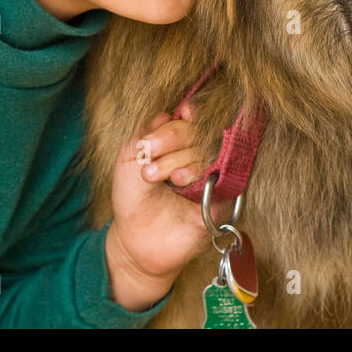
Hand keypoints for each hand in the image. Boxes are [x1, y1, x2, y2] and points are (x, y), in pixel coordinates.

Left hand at [103, 98, 236, 310]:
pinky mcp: (220, 199)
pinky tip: (180, 182)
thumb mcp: (129, 157)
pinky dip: (201, 174)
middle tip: (149, 152)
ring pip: (209, 153)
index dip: (192, 111)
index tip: (183, 113)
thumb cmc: (132, 196)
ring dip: (180, 159)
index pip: (192, 118)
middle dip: (173, 137)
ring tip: (153, 176)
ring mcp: (210, 175)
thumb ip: (146, 131)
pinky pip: (222, 178)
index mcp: (177, 141)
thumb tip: (169, 113)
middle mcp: (197, 154)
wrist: (136, 239)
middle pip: (200, 132)